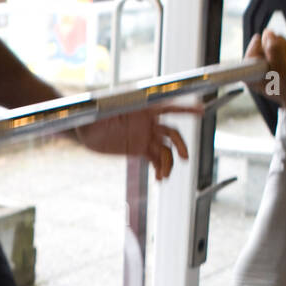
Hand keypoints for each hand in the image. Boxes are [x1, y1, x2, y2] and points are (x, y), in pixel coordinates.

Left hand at [74, 104, 198, 179]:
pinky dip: (160, 168)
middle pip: (172, 133)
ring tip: (163, 176)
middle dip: (180, 145)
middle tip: (185, 158)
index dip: (185, 110)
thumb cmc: (91, 114)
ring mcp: (145, 136)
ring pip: (165, 150)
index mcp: (142, 110)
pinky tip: (160, 178)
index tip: (202, 111)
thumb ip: (112, 110)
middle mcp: (147, 122)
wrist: (84, 129)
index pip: (168, 107)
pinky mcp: (138, 148)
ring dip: (168, 163)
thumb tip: (115, 106)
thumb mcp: (101, 111)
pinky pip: (155, 159)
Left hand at [245, 29, 285, 113]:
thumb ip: (274, 50)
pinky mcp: (278, 58)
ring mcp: (268, 61)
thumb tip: (268, 33)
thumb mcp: (283, 70)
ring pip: (279, 41)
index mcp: (251, 72)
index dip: (268, 47)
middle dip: (283, 50)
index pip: (254, 47)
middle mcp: (257, 66)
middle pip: (268, 41)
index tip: (276, 58)